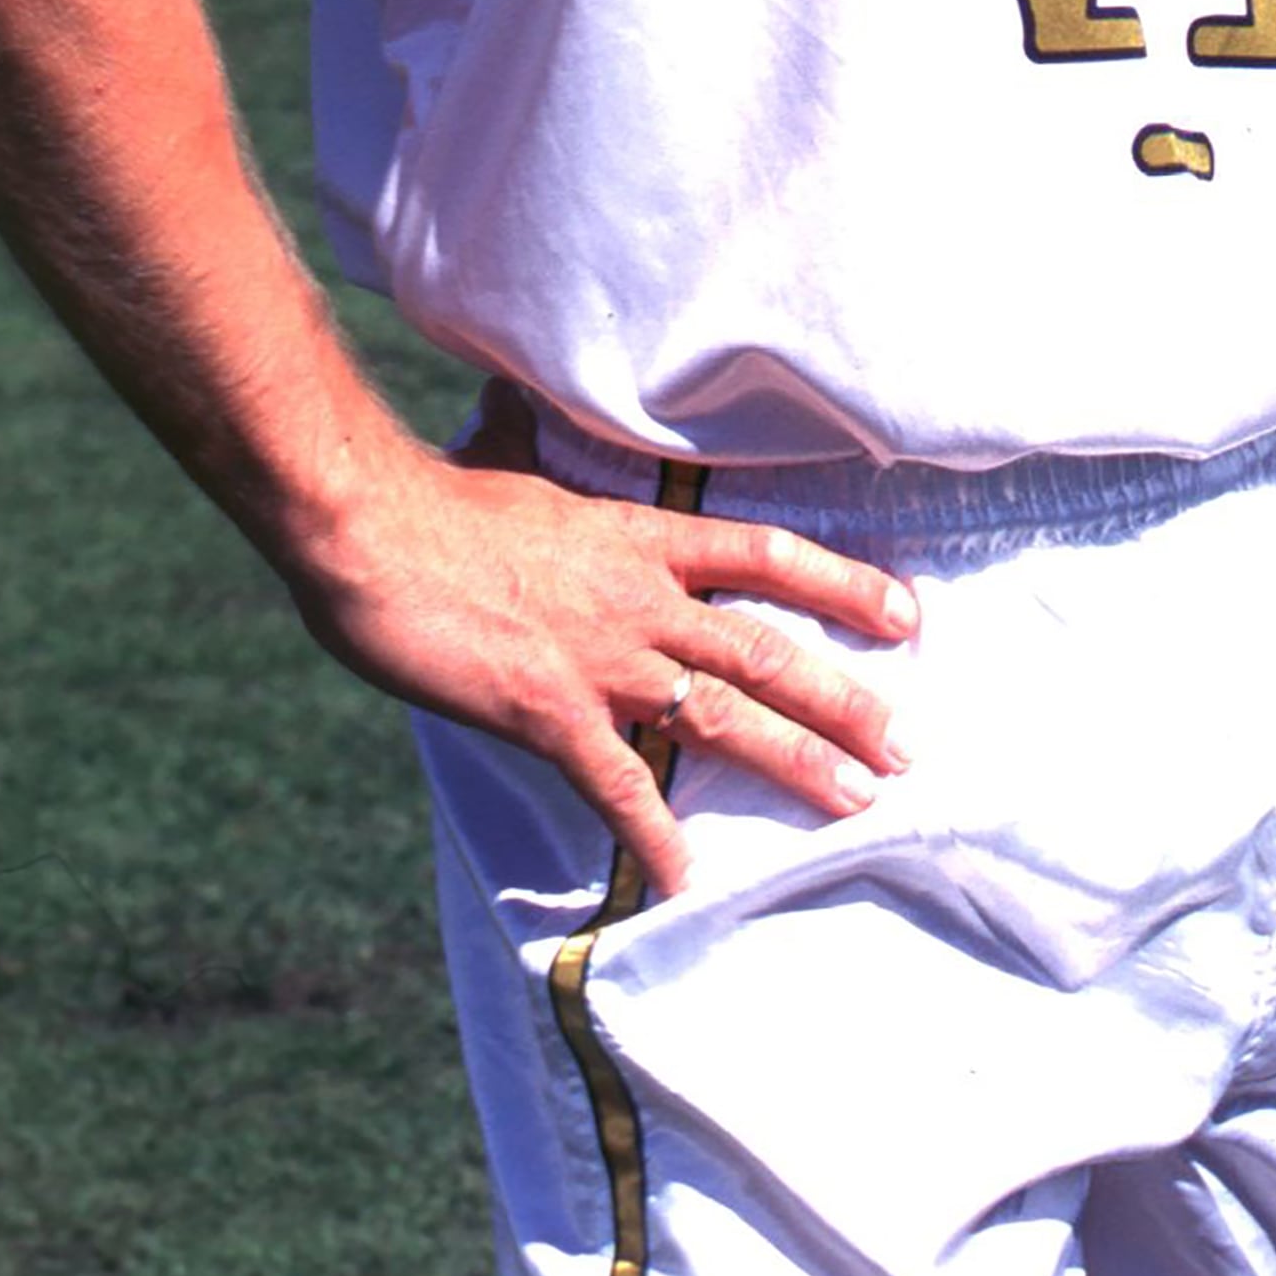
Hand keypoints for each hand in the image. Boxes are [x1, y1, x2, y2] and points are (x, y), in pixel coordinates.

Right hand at [292, 416, 918, 898]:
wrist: (371, 528)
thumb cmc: (432, 498)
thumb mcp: (504, 456)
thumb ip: (526, 438)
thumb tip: (511, 396)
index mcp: (640, 537)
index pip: (768, 554)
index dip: (842, 583)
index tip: (902, 613)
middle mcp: (641, 599)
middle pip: (767, 650)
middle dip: (845, 700)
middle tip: (904, 746)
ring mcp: (601, 659)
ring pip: (723, 716)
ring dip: (796, 761)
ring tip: (855, 801)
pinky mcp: (548, 712)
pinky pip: (619, 785)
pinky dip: (656, 836)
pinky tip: (686, 880)